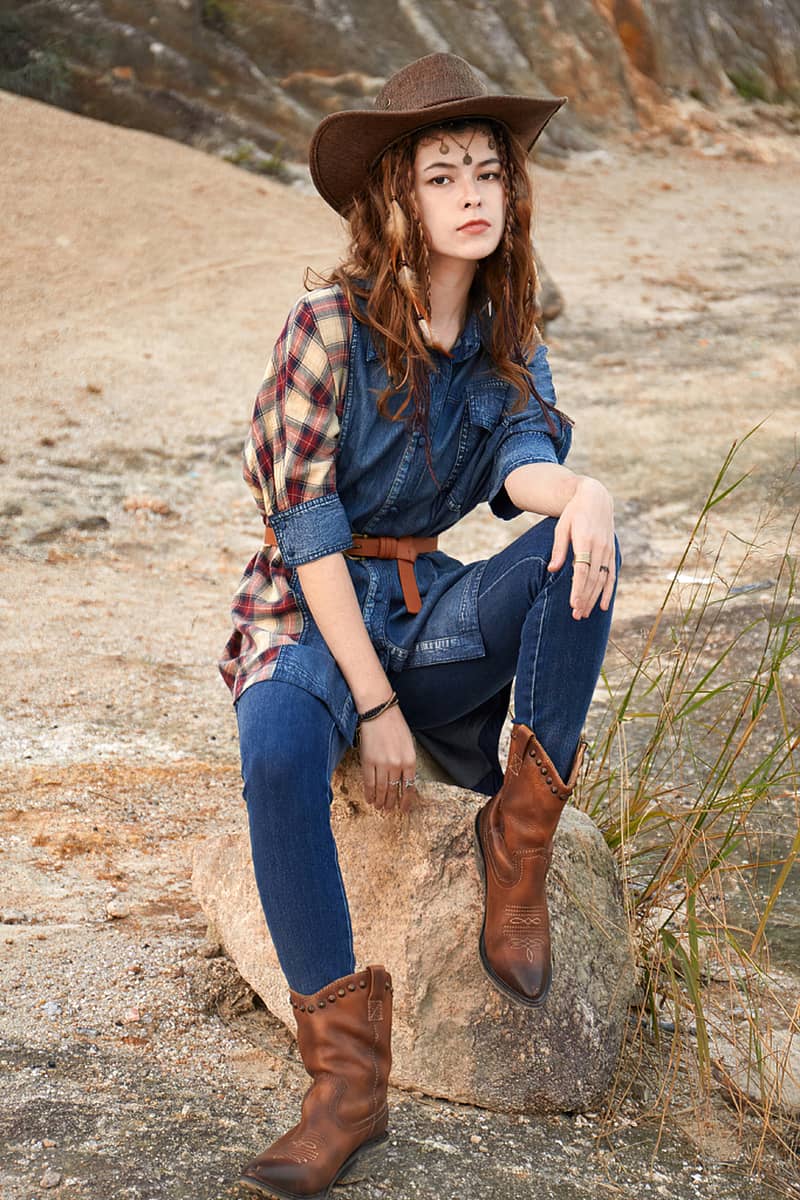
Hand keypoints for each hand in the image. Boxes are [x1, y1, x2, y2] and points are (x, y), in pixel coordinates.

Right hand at [357, 704, 419, 813]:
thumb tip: (404, 781)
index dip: (406, 801)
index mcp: (410, 761)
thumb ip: (407, 763)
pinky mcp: (368, 761)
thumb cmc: (395, 726)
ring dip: (380, 801)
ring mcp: (382, 764)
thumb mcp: (408, 745)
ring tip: (379, 807)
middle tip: (389, 810)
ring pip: (381, 789)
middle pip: (394, 791)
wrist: (379, 712)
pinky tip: (370, 799)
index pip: (409, 787)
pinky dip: (369, 793)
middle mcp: (397, 765)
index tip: (403, 809)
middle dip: (392, 803)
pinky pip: (369, 782)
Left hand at [548, 476, 615, 619]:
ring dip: (594, 598)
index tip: (573, 603)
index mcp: (586, 540)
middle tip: (576, 616)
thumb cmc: (574, 514)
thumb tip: (551, 570)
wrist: (596, 498)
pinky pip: (612, 575)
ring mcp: (608, 550)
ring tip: (584, 614)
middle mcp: (600, 547)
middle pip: (593, 578)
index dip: (578, 588)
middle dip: (584, 598)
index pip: (582, 569)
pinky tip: (603, 606)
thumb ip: (558, 549)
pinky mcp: (612, 552)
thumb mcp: (561, 527)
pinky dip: (608, 591)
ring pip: (603, 580)